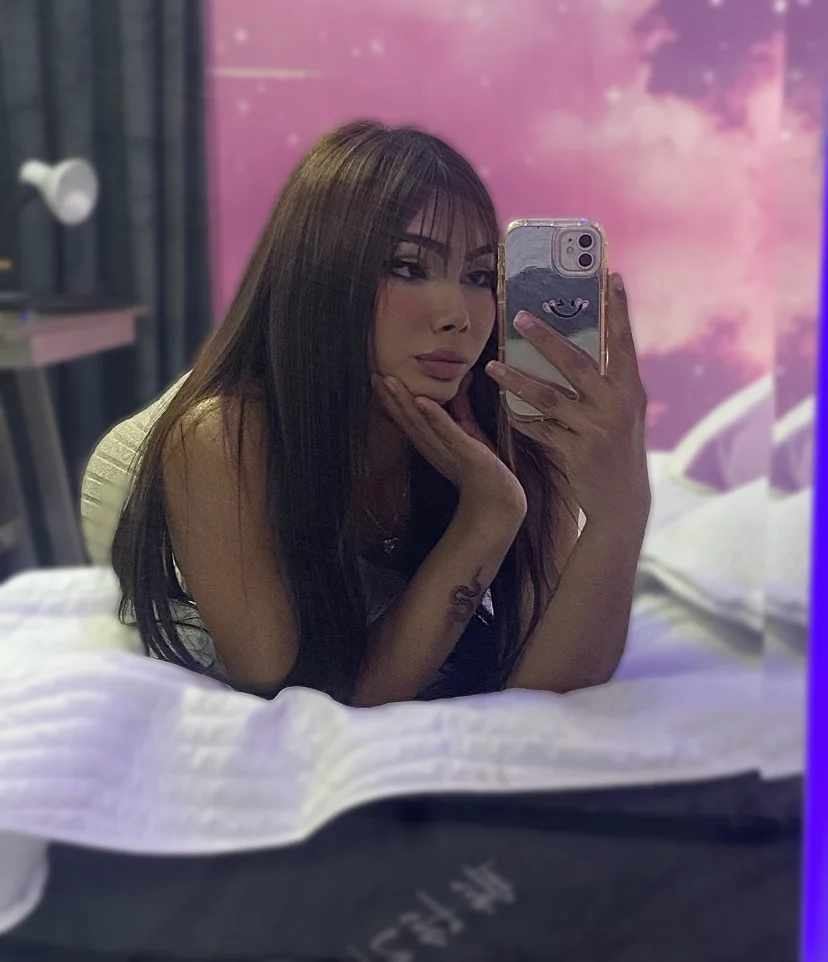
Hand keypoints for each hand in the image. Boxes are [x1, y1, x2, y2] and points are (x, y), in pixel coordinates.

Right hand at [373, 372, 526, 520]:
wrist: (498, 499)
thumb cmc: (484, 469)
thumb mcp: (469, 432)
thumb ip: (461, 409)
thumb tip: (462, 381)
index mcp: (432, 444)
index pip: (408, 419)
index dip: (391, 400)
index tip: (377, 378)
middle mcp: (434, 447)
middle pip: (407, 419)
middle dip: (389, 397)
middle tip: (374, 375)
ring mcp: (447, 450)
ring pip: (420, 423)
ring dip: (403, 402)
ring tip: (389, 382)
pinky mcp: (465, 451)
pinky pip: (446, 431)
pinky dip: (434, 416)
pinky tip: (421, 401)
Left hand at [485, 273, 649, 533]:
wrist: (623, 501)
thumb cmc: (617, 447)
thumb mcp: (622, 411)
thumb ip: (606, 382)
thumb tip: (576, 345)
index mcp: (631, 389)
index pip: (624, 341)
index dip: (619, 309)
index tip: (611, 276)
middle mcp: (617, 405)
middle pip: (576, 363)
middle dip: (546, 338)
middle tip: (519, 316)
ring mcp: (596, 429)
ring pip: (548, 397)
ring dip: (516, 380)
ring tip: (492, 367)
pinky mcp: (577, 453)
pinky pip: (540, 429)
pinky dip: (522, 418)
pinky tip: (506, 409)